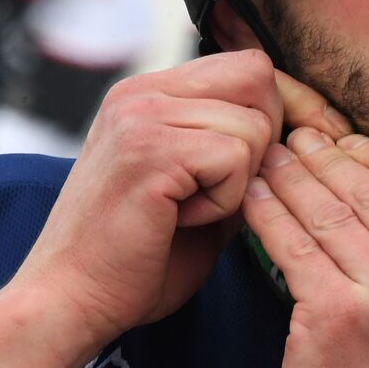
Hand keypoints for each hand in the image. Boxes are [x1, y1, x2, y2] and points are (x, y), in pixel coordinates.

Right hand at [0, 49, 350, 367]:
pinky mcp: (150, 148)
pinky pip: (235, 156)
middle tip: (226, 190)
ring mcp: (143, 114)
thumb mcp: (196, 191)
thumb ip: (237, 156)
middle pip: (257, 76)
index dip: (271, 112)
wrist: (69, 301)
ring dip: (240, 181)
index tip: (263, 164)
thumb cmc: (134, 261)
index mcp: (151, 93)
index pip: (247, 66)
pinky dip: (225, 200)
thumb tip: (299, 138)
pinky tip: (181, 219)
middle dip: (265, 138)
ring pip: (253, 125)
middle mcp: (143, 91)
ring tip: (190, 209)